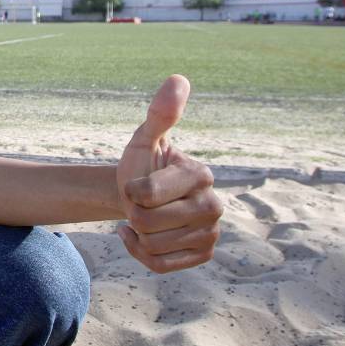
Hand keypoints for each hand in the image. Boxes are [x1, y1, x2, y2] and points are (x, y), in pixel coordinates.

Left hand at [115, 75, 221, 272]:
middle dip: (133, 213)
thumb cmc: (144, 163)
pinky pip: (160, 265)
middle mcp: (214, 205)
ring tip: (144, 217)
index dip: (130, 190)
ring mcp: (211, 232)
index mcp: (201, 175)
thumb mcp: (146, 138)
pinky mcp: (204, 254)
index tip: (136, 182)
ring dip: (137, 234)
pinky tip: (140, 238)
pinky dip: (140, 253)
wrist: (143, 195)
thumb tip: (178, 80)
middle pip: (148, 223)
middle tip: (140, 202)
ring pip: (152, 247)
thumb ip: (160, 113)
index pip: (145, 195)